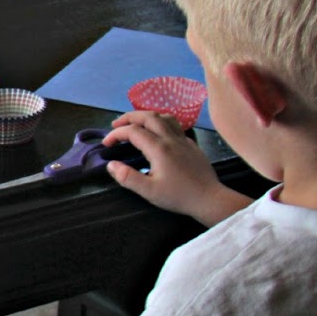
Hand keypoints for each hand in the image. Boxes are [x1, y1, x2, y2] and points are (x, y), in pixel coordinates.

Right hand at [101, 110, 244, 226]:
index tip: (106, 143)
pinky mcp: (191, 144)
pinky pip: (174, 125)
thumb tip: (111, 165)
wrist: (209, 199)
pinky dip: (160, 123)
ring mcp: (183, 140)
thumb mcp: (149, 191)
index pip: (133, 131)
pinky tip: (158, 134)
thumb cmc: (178, 196)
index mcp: (158, 148)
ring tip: (136, 123)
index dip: (116, 134)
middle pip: (148, 116)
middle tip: (116, 125)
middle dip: (129, 117)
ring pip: (164, 117)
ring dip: (146, 116)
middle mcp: (170, 138)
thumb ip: (127, 177)